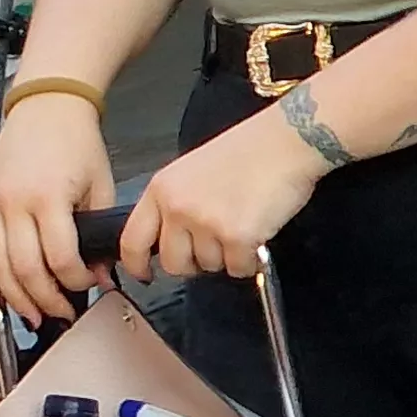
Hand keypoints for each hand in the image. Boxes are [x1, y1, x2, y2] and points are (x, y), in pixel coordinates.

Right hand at [0, 92, 117, 320]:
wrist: (45, 107)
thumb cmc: (76, 141)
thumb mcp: (101, 185)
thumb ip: (100, 232)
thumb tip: (101, 274)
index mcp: (49, 197)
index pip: (60, 258)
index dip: (77, 281)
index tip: (90, 284)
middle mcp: (14, 204)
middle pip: (25, 270)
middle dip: (46, 299)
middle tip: (63, 313)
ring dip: (15, 298)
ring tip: (34, 316)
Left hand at [121, 107, 325, 284]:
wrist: (285, 142)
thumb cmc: (246, 152)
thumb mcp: (190, 172)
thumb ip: (174, 203)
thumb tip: (171, 239)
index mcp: (161, 189)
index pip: (132, 240)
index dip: (135, 264)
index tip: (143, 274)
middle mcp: (177, 207)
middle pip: (173, 263)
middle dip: (193, 264)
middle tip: (213, 247)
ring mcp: (206, 223)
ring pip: (209, 266)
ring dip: (226, 257)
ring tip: (241, 225)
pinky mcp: (237, 236)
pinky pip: (238, 268)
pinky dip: (250, 260)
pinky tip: (257, 234)